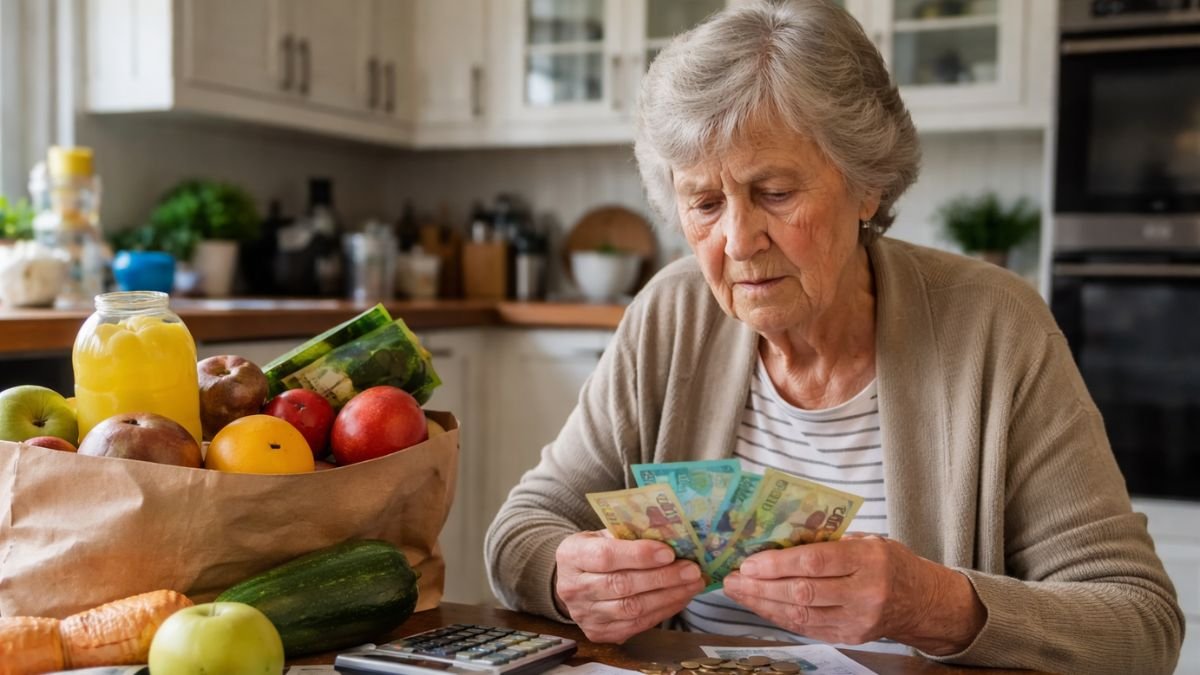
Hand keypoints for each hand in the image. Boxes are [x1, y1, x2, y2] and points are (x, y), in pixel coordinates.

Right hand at [554, 530, 705, 643]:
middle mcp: (572, 588)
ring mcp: (584, 615)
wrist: (575, 580)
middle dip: (662, 577)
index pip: (605, 556)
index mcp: (571, 555)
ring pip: (632, 609)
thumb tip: (671, 535)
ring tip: (692, 584)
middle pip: (622, 585)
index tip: (668, 552)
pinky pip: (636, 625)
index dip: (639, 555)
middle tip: (691, 570)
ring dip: (669, 596)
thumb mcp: (604, 534)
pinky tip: (680, 598)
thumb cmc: (596, 550)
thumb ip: (629, 534)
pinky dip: (663, 611)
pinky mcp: (598, 633)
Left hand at [722, 535, 985, 653]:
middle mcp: (865, 592)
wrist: (922, 601)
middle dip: (761, 587)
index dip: (777, 564)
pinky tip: (760, 606)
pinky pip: (807, 628)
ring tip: (738, 592)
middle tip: (732, 579)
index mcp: (869, 559)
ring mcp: (858, 620)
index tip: (748, 563)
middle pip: (804, 592)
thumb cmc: (889, 562)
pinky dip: (779, 617)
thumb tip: (776, 539)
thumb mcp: (866, 540)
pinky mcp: (850, 637)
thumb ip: (827, 541)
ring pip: (801, 615)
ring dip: (763, 604)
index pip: (816, 562)